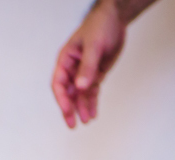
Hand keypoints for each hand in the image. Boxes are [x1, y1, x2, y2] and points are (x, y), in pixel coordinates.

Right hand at [52, 0, 126, 127]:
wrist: (115, 19)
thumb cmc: (99, 26)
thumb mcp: (93, 46)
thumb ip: (87, 67)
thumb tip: (80, 87)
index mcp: (66, 60)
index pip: (58, 83)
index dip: (62, 98)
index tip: (68, 110)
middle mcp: (73, 69)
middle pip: (67, 93)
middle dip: (70, 109)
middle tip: (72, 124)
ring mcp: (84, 73)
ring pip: (80, 95)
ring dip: (82, 108)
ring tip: (86, 121)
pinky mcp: (96, 75)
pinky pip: (92, 92)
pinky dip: (92, 103)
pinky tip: (93, 114)